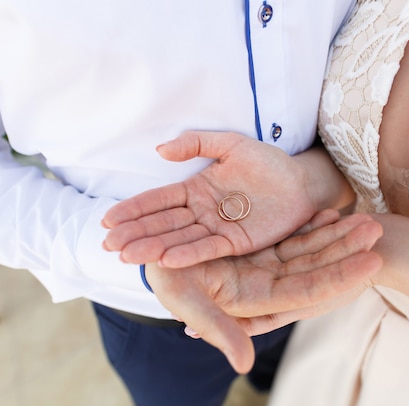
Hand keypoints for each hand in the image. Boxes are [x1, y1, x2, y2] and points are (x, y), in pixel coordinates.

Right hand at [102, 131, 322, 267]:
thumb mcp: (230, 144)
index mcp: (195, 190)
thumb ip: (196, 143)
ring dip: (153, 248)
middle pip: (162, 224)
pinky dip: (188, 254)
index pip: (158, 201)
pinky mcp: (235, 243)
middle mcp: (201, 212)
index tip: (107, 220)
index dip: (133, 210)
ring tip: (127, 256)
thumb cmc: (267, 162)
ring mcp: (216, 229)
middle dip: (135, 234)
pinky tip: (167, 259)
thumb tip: (160, 149)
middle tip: (108, 245)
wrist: (301, 182)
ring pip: (180, 240)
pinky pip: (208, 248)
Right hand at [145, 210, 383, 373]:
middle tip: (376, 230)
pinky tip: (330, 212)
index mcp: (255, 299)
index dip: (338, 277)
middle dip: (346, 250)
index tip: (372, 264)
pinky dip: (310, 224)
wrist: (152, 249)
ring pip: (308, 249)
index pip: (306, 290)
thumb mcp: (186, 300)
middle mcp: (266, 282)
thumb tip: (247, 366)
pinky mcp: (258, 245)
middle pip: (315, 267)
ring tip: (366, 220)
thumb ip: (219, 329)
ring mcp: (264, 263)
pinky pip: (291, 235)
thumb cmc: (166, 280)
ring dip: (335, 234)